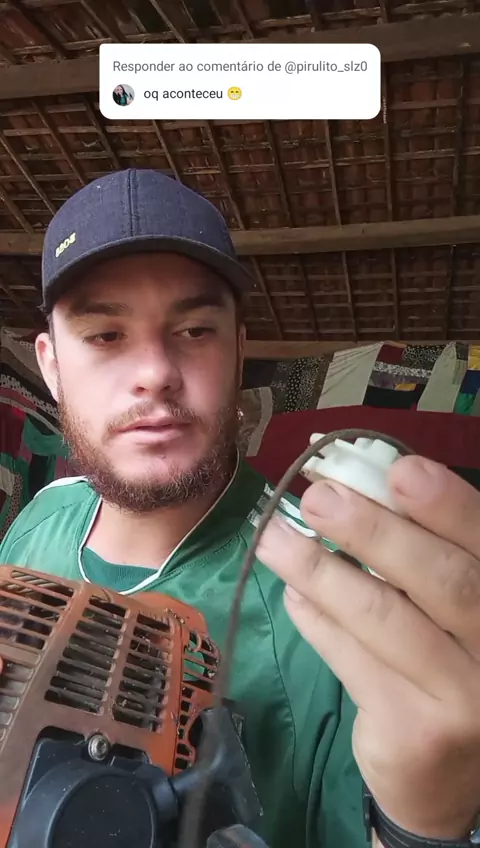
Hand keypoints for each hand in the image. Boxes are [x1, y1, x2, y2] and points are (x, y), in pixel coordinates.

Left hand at [257, 455, 479, 839]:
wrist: (450, 773)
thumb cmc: (447, 663)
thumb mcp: (447, 606)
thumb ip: (420, 554)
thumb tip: (350, 487)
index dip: (448, 506)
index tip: (401, 469)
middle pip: (444, 583)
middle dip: (377, 533)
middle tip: (319, 497)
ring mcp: (465, 698)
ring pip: (386, 619)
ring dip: (322, 571)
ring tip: (274, 537)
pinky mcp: (416, 731)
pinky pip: (352, 661)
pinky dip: (317, 621)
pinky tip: (293, 593)